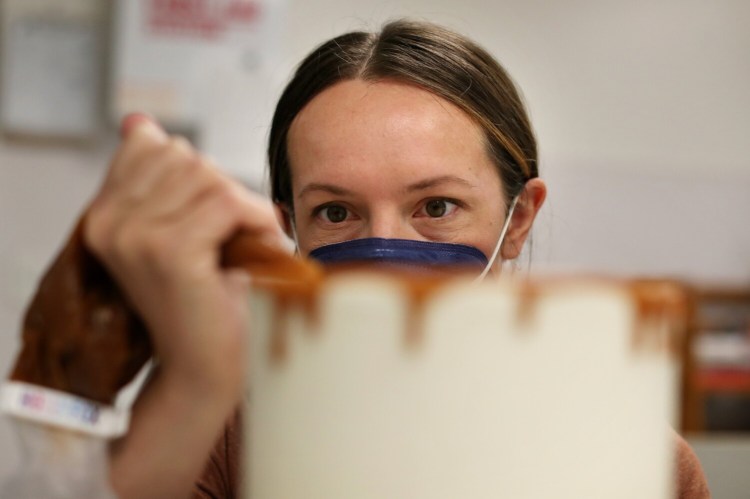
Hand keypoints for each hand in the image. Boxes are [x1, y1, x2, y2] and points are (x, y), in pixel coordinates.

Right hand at [84, 114, 285, 397]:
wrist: (205, 366)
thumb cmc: (202, 299)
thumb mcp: (174, 231)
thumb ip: (157, 178)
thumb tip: (138, 122)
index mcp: (102, 215)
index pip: (152, 145)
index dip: (197, 177)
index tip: (208, 221)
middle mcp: (108, 222)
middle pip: (185, 158)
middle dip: (224, 192)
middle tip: (233, 238)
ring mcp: (135, 236)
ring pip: (209, 177)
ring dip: (244, 210)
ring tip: (245, 248)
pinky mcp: (170, 251)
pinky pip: (226, 202)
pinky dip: (256, 220)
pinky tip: (259, 249)